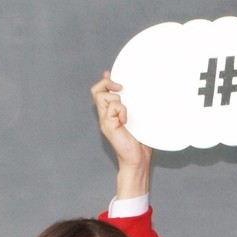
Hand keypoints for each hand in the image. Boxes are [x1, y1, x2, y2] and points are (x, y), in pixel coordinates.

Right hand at [91, 75, 150, 200]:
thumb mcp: (137, 118)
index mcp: (110, 112)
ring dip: (117, 99)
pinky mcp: (108, 125)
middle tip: (121, 88)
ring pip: (103, 97)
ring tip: (125, 112)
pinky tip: (126, 120)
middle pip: (96, 91)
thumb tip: (135, 93)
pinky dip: (122, 110)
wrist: (138, 159)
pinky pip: (112, 108)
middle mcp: (105, 115)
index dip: (104, 81)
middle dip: (108, 84)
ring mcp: (105, 120)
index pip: (99, 91)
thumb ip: (133, 105)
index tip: (113, 77)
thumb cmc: (140, 140)